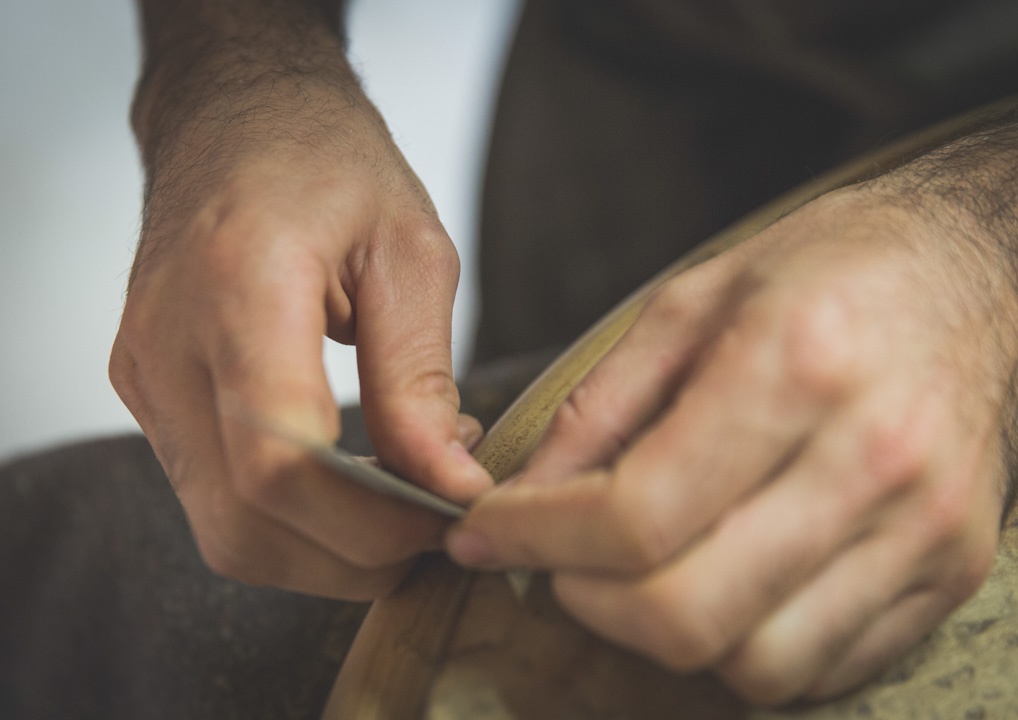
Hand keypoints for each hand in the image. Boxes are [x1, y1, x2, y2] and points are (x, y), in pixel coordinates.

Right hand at [111, 71, 490, 599]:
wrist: (235, 116)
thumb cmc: (326, 161)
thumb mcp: (409, 253)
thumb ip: (422, 379)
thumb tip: (450, 484)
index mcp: (241, 289)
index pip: (280, 464)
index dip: (372, 521)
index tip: (449, 514)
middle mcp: (170, 345)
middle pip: (244, 522)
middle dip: (353, 557)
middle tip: (434, 528)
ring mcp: (146, 376)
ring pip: (223, 529)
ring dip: (322, 550)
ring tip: (402, 506)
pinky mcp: (149, 392)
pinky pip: (213, 496)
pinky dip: (289, 519)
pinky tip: (352, 484)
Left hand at [447, 185, 1017, 702]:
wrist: (982, 271)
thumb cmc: (837, 267)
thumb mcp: (696, 298)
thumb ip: (602, 405)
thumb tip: (525, 497)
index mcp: (794, 368)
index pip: (636, 514)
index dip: (535, 539)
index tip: (486, 535)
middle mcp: (870, 460)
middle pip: (687, 611)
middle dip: (587, 602)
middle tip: (556, 561)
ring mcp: (922, 529)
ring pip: (755, 663)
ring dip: (664, 635)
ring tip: (637, 573)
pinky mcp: (953, 571)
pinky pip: (826, 665)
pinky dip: (745, 645)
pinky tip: (719, 581)